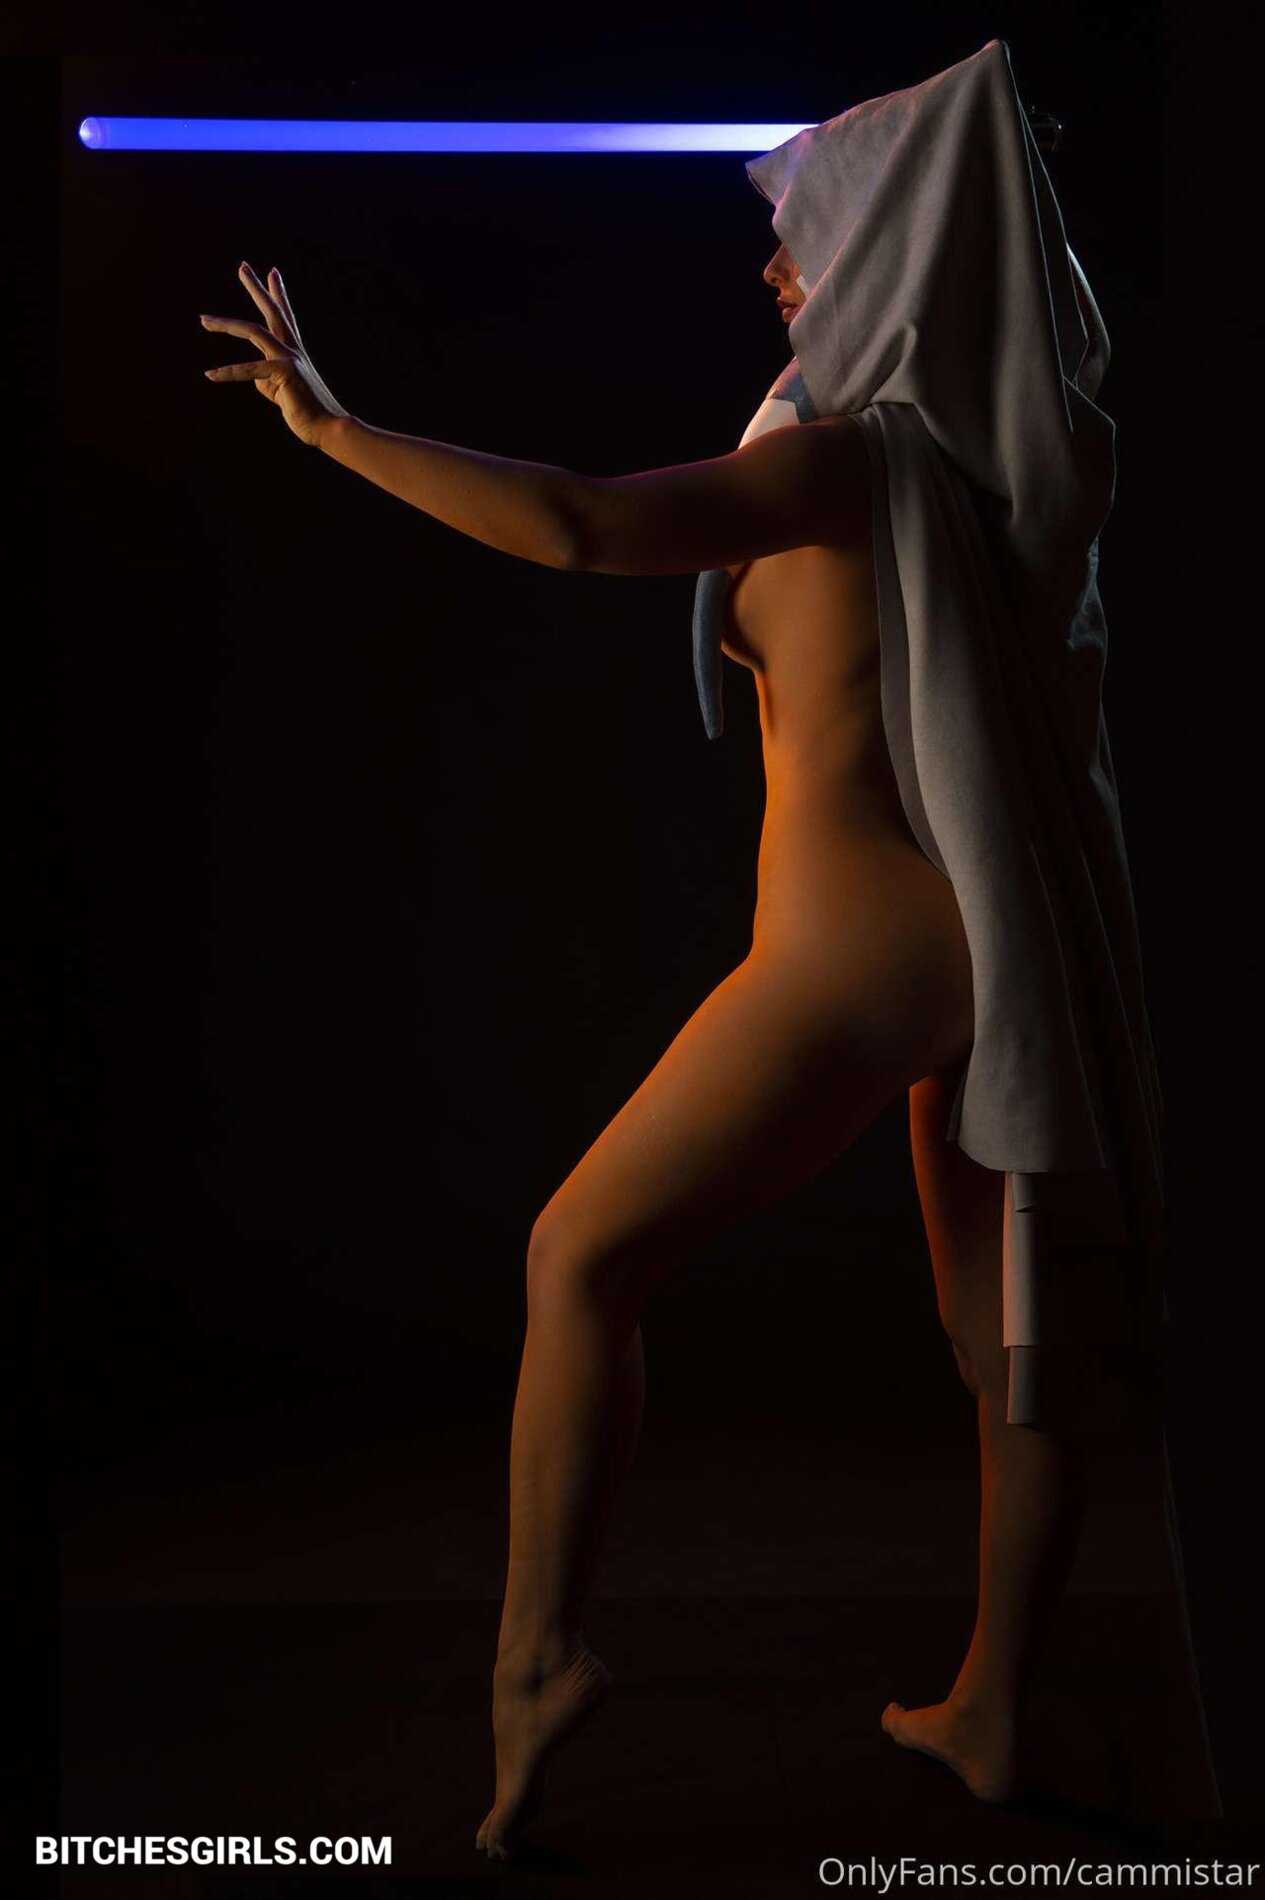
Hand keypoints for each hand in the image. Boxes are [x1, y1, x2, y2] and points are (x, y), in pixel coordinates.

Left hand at [200, 262, 348, 446]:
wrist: (329, 428)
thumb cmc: (308, 414)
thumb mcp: (282, 393)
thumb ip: (266, 382)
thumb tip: (252, 378)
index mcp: (294, 353)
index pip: (285, 318)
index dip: (278, 294)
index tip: (272, 272)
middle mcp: (293, 350)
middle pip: (273, 311)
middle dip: (256, 288)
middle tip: (242, 266)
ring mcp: (289, 358)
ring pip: (253, 331)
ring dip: (226, 324)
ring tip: (204, 320)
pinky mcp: (283, 373)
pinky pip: (249, 370)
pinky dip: (228, 373)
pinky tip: (210, 375)